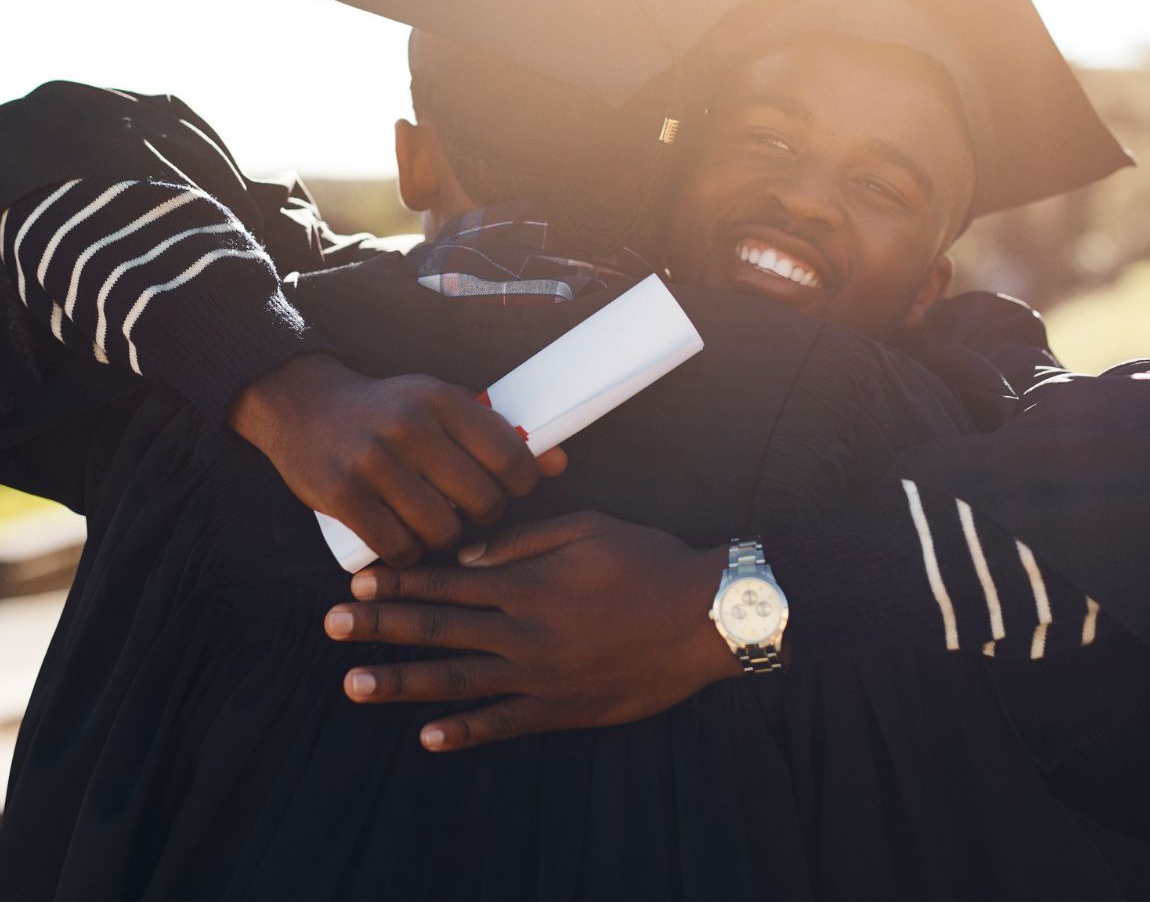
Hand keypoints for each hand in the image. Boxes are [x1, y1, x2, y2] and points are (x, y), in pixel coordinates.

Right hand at [229, 353, 566, 565]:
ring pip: (442, 531)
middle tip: (471, 513)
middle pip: (482, 500)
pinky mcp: (341, 495)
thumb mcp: (442, 406)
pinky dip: (409, 556)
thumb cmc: (388, 410)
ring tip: (439, 528)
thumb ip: (497, 434)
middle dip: (485, 516)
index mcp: (443, 400)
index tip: (508, 490)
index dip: (521, 485)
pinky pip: (397, 548)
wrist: (303, 404)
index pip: (511, 456)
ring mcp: (374, 462)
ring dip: (447, 541)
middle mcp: (411, 427)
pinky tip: (407, 543)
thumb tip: (558, 463)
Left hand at [323, 511, 742, 749]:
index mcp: (525, 581)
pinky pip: (504, 723)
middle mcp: (522, 628)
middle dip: (379, 626)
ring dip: (402, 682)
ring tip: (353, 684)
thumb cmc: (647, 562)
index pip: (446, 579)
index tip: (357, 580)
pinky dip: (465, 732)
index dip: (398, 580)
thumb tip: (467, 550)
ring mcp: (540, 674)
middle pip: (438, 627)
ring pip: (457, 679)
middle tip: (330, 626)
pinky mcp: (563, 708)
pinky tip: (426, 738)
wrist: (703, 617)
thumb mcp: (586, 527)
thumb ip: (522, 539)